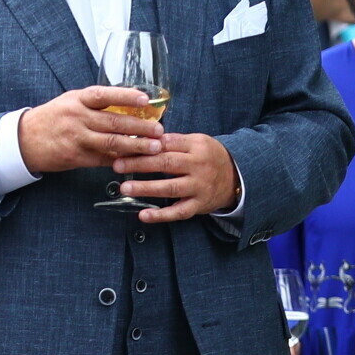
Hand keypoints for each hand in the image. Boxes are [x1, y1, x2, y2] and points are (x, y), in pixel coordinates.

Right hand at [16, 87, 164, 174]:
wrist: (26, 139)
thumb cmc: (54, 117)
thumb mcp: (72, 101)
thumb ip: (97, 104)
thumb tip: (130, 107)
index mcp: (78, 99)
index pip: (105, 95)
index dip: (126, 96)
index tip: (145, 99)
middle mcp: (78, 117)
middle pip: (113, 121)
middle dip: (140, 126)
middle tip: (159, 130)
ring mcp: (77, 138)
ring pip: (111, 142)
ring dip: (135, 146)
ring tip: (154, 147)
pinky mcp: (77, 157)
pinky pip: (103, 159)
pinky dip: (121, 160)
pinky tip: (136, 160)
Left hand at [112, 131, 240, 222]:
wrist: (236, 177)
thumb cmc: (209, 156)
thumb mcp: (197, 141)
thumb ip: (173, 141)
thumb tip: (144, 139)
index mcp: (196, 146)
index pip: (167, 144)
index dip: (145, 145)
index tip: (125, 145)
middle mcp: (198, 166)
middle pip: (166, 164)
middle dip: (139, 164)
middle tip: (117, 165)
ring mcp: (199, 187)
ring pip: (170, 188)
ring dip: (145, 188)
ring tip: (125, 188)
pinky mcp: (199, 205)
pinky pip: (178, 212)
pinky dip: (160, 215)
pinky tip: (143, 215)